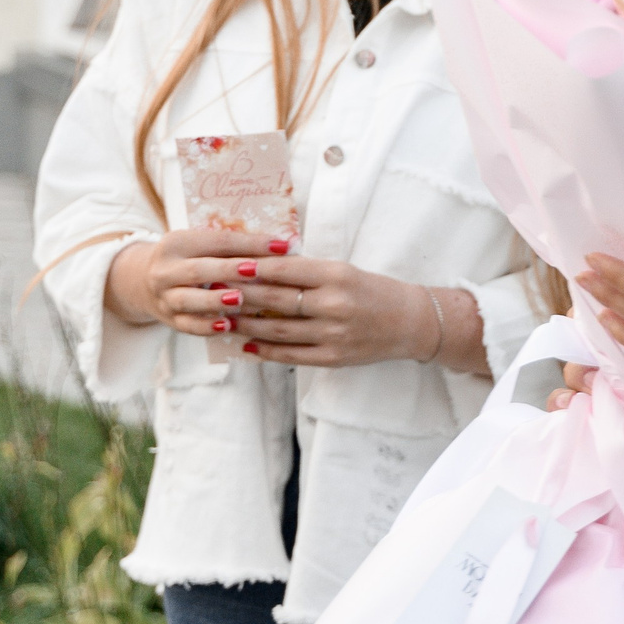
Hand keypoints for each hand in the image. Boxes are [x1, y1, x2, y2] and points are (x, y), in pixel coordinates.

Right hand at [104, 216, 299, 337]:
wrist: (143, 281)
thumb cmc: (190, 258)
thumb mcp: (200, 244)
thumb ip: (232, 246)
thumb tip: (282, 246)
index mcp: (178, 242)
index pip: (218, 241)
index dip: (250, 243)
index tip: (282, 245)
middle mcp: (166, 269)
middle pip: (200, 269)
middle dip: (230, 270)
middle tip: (258, 269)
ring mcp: (164, 297)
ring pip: (189, 300)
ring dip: (216, 300)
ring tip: (240, 300)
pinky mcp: (168, 319)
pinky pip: (187, 325)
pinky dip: (206, 326)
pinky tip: (226, 326)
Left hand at [229, 258, 456, 368]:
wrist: (410, 322)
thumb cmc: (374, 291)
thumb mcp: (345, 271)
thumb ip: (308, 272)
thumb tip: (262, 267)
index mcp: (337, 275)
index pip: (286, 269)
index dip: (254, 268)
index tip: (228, 265)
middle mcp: (335, 304)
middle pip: (276, 299)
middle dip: (241, 295)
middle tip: (213, 291)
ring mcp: (333, 334)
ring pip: (278, 329)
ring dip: (246, 324)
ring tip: (222, 319)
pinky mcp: (333, 358)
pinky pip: (290, 355)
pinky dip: (265, 350)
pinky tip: (246, 344)